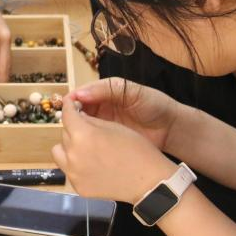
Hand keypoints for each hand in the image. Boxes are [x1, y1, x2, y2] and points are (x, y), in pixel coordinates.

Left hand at [52, 102, 176, 202]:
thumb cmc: (136, 149)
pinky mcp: (78, 187)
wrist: (149, 182)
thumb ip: (91, 120)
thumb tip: (77, 116)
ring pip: (60, 152)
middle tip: (88, 130)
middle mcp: (73, 154)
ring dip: (69, 147)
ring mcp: (73, 173)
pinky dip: (77, 165)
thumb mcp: (114, 126)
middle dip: (74, 129)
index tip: (71, 104)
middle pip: (65, 134)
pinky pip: (70, 170)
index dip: (69, 107)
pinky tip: (94, 166)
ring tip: (86, 148)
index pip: (67, 115)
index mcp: (82, 135)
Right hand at [66, 77, 185, 151]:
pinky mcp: (108, 141)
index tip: (63, 106)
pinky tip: (81, 145)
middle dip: (71, 115)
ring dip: (77, 129)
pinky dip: (86, 141)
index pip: (82, 94)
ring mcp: (104, 125)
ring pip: (83, 126)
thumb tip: (78, 95)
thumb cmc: (154, 105)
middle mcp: (101, 108)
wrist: (172, 129)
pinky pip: (93, 140)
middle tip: (65, 123)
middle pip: (79, 110)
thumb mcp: (131, 92)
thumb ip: (106, 90)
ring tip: (71, 134)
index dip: (72, 99)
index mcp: (105, 92)